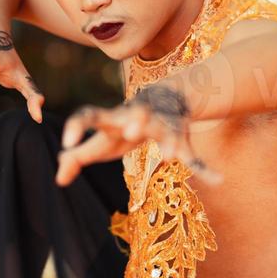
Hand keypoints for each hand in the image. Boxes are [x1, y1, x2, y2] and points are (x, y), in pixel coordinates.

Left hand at [55, 86, 223, 187]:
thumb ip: (79, 157)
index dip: (79, 126)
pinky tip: (218, 180)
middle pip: (137, 113)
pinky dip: (205, 167)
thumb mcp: (103, 139)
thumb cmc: (126, 124)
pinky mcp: (183, 135)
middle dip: (136, 120)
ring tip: (170, 156)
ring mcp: (164, 124)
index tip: (66, 144)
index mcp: (114, 117)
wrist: (167, 97)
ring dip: (171, 140)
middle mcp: (139, 115)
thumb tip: (59, 179)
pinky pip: (194, 153)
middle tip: (129, 131)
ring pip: (169, 129)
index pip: (92, 115)